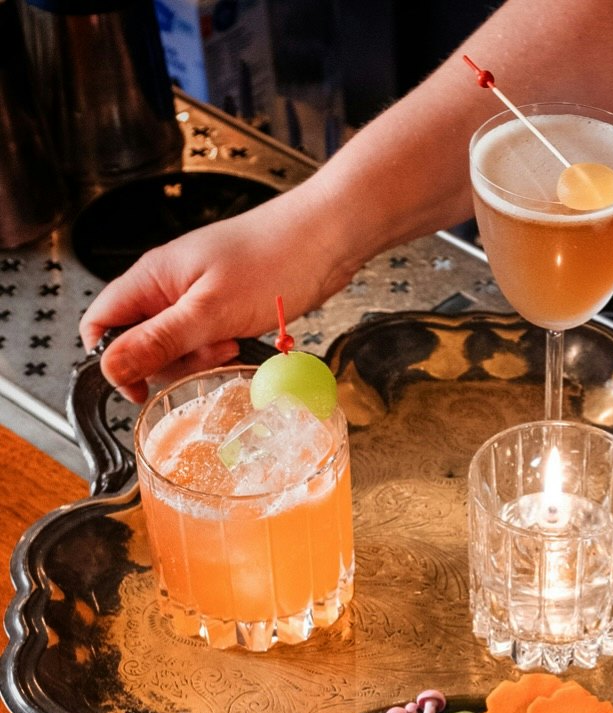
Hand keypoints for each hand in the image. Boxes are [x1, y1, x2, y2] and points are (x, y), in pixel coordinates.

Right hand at [79, 184, 356, 402]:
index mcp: (151, 278)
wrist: (326, 238)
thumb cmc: (274, 260)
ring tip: (233, 342)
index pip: (101, 324)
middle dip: (171, 361)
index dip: (113, 362)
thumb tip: (110, 368)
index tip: (142, 389)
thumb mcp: (211, 311)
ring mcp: (198, 295)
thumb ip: (160, 340)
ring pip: (179, 344)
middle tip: (209, 352)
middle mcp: (168, 285)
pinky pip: (210, 339)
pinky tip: (245, 341)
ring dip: (202, 356)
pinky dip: (224, 348)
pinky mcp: (226, 304)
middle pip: (141, 342)